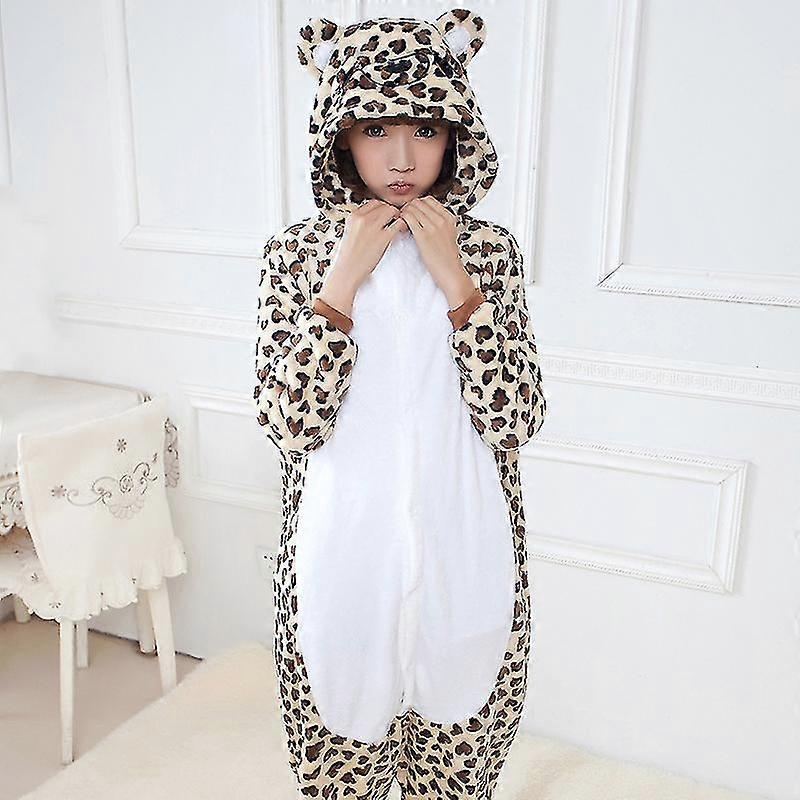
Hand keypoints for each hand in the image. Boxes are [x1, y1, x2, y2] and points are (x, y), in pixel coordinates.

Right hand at [320, 199, 407, 314]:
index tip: (385, 216)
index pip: (373, 203)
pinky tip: (401, 231)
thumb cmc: (348, 257)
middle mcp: (363, 218)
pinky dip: (403, 226)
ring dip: (398, 217)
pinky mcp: (383, 238)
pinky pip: (399, 224)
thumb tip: (373, 220)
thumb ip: (360, 224)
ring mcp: (373, 227)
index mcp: (353, 216)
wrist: (347, 272)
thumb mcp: (349, 233)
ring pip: (392, 211)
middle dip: (391, 212)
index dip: (382, 209)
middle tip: (394, 221)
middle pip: (383, 205)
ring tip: (398, 226)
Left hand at [398, 196, 474, 308]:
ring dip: (403, 213)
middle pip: (419, 202)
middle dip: (409, 207)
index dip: (417, 204)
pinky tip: (401, 226)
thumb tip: (425, 216)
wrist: (450, 272)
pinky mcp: (423, 236)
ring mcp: (432, 227)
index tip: (413, 211)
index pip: (429, 200)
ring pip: (412, 208)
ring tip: (402, 222)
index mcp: (448, 218)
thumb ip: (440, 223)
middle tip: (404, 216)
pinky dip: (401, 219)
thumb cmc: (447, 258)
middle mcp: (441, 220)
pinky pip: (408, 218)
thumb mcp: (449, 234)